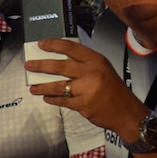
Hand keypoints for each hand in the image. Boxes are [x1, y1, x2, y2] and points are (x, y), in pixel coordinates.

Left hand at [25, 39, 139, 132]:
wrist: (126, 113)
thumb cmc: (114, 90)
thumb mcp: (103, 70)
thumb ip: (84, 64)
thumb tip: (59, 61)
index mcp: (96, 61)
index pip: (72, 48)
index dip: (54, 45)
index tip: (41, 44)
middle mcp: (91, 73)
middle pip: (61, 66)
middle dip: (41, 66)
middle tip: (29, 66)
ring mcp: (87, 89)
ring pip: (58, 86)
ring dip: (43, 87)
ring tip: (33, 88)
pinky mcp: (83, 105)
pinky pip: (63, 101)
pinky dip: (53, 100)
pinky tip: (47, 99)